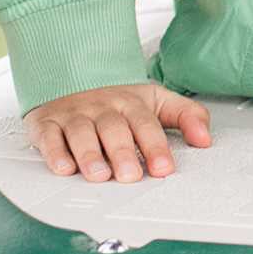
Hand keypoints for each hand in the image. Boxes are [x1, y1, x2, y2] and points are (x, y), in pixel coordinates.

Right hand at [24, 82, 211, 181]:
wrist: (74, 77)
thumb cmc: (118, 101)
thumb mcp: (158, 101)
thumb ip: (186, 117)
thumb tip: (206, 139)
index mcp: (132, 104)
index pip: (147, 125)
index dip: (156, 147)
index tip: (164, 168)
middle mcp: (103, 108)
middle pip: (114, 129)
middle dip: (123, 153)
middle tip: (130, 176)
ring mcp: (75, 115)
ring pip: (82, 133)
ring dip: (90, 156)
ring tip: (99, 175)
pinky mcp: (46, 123)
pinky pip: (49, 137)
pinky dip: (54, 152)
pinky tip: (63, 168)